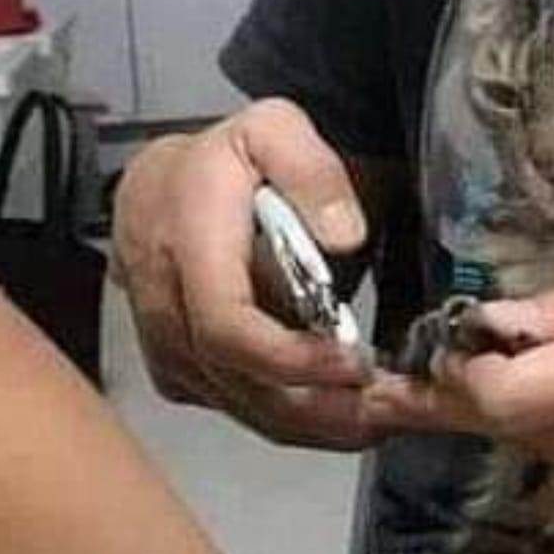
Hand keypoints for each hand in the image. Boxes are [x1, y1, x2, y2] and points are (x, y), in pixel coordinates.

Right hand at [112, 99, 378, 447]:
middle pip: (239, 384)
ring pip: (241, 407)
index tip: (355, 363)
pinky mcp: (177, 371)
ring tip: (384, 416)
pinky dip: (292, 421)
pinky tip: (343, 415)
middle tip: (393, 407)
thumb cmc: (224, 159)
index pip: (227, 326)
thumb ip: (310, 169)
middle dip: (320, 407)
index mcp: (188, 246)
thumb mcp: (272, 128)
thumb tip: (344, 235)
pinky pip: (235, 408)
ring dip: (315, 424)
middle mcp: (165, 309)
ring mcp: (166, 348)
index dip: (290, 358)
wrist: (160, 186)